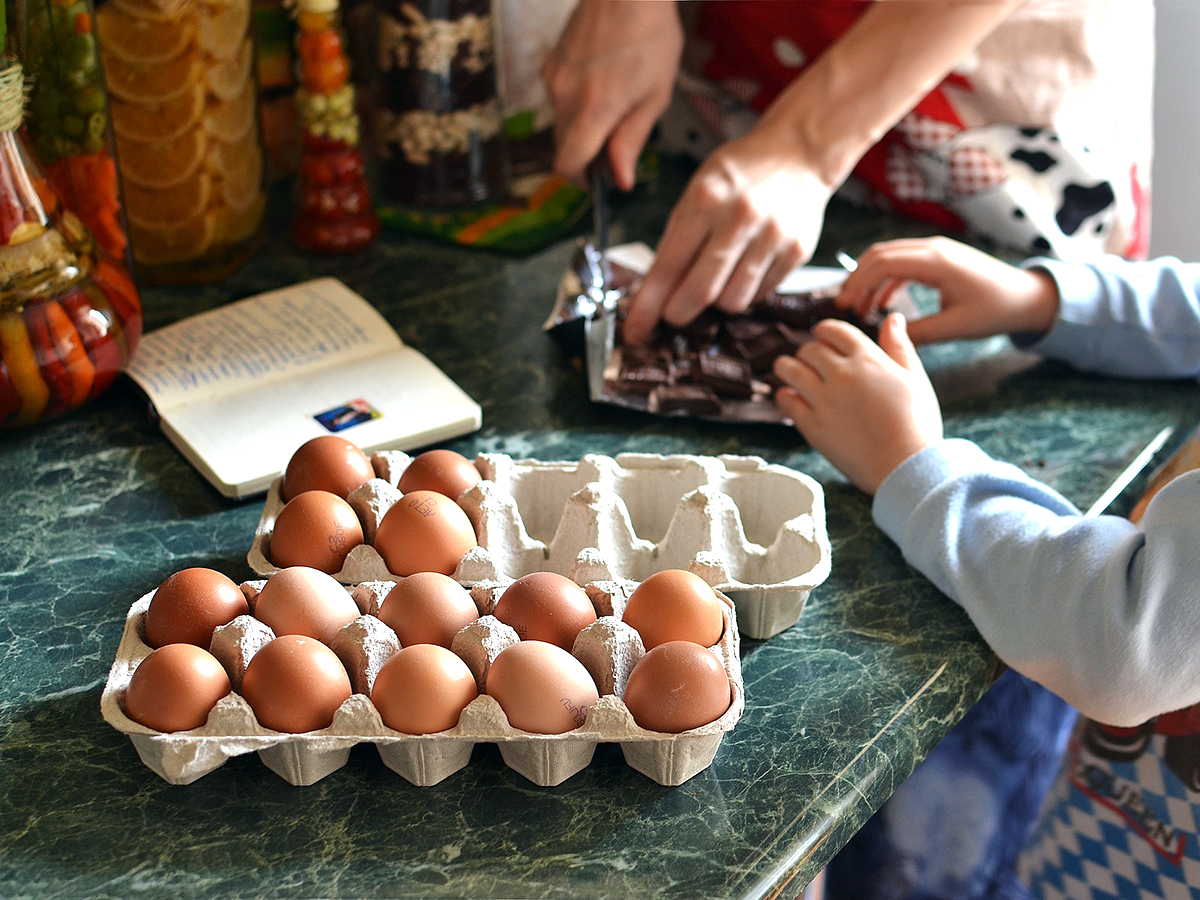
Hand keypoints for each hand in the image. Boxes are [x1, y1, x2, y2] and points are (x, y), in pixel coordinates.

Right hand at [540, 0, 682, 190]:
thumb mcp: (656, 94)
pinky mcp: (551, 63)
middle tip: (617, 141)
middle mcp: (565, 96)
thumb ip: (632, 139)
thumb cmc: (649, 32)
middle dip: (586, 153)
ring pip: (561, 122)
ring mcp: (554, 78)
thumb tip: (620, 178)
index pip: (567, 164)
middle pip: (563, 146)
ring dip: (582, 126)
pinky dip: (576, 102)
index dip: (580, 179)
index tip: (597, 180)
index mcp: (594, 108)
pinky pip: (559, 97)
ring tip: (614, 101)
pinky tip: (601, 82)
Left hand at [621, 123, 829, 344]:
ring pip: (733, 302)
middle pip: (701, 292)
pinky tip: (744, 268)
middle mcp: (741, 217)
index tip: (635, 331)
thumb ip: (675, 239)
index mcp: (707, 199)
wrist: (798, 153)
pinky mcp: (797, 251)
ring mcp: (773, 236)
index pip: (669, 266)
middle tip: (673, 314)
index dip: (648, 306)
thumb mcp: (697, 190)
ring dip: (716, 302)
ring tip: (716, 279)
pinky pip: (760, 294)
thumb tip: (651, 293)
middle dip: (678, 313)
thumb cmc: (739, 174)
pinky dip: (745, 291)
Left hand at [774, 314, 942, 494]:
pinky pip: (786, 402)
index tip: (823, 336)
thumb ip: (899, 346)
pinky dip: (784, 395)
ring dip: (786, 366)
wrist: (905, 466)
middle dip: (808, 351)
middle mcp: (841, 375)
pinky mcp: (811, 425)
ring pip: (790, 370)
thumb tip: (892, 318)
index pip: (835, 330)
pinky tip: (789, 396)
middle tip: (809, 359)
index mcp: (867, 359)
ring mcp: (823, 400)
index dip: (825, 331)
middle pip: (810, 350)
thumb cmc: (916, 424)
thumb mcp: (915, 378)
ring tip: (786, 369)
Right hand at [835, 237, 1059, 344]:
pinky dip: (886, 279)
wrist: (1027, 296)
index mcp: (936, 261)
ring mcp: (936, 250)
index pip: (883, 263)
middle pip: (880, 254)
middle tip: (843, 306)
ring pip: (889, 256)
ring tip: (858, 306)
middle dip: (857, 278)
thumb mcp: (955, 327)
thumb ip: (918, 333)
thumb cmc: (995, 310)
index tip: (843, 306)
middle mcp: (934, 248)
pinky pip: (903, 262)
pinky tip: (881, 302)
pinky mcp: (939, 258)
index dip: (858, 283)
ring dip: (870, 278)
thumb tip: (885, 338)